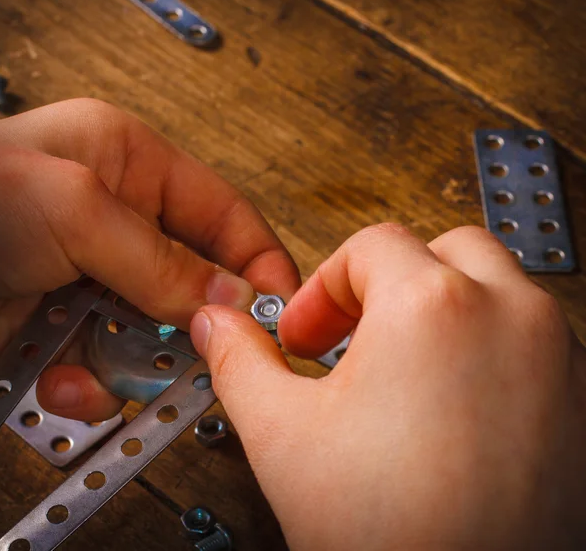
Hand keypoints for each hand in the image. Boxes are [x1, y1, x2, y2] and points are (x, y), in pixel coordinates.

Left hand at [0, 99, 299, 420]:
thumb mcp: (76, 209)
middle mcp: (118, 220)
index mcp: (132, 166)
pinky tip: (60, 382)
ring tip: (105, 372)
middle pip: (195, 283)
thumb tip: (232, 301)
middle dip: (198, 327)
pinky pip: (104, 366)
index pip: (226, 216)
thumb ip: (162, 258)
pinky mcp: (62, 325)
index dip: (259, 262)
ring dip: (137, 365)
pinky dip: (88, 386)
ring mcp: (91, 278)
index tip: (280, 312)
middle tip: (211, 362)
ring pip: (154, 335)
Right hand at [191, 224, 585, 549]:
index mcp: (432, 306)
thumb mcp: (283, 435)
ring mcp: (559, 355)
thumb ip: (239, 362)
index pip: (370, 246)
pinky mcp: (582, 397)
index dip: (322, 287)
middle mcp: (510, 315)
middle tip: (356, 333)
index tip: (307, 336)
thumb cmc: (396, 537)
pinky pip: (532, 338)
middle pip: (441, 250)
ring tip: (402, 371)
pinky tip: (452, 404)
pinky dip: (487, 346)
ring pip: (494, 287)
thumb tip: (218, 326)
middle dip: (388, 283)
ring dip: (441, 309)